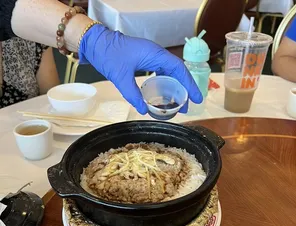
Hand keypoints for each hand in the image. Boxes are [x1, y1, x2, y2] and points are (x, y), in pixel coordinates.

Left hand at [79, 25, 202, 113]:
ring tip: (178, 103)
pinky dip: (165, 84)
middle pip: (178, 72)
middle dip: (185, 89)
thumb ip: (133, 94)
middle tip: (187, 106)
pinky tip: (165, 95)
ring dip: (175, 87)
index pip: (179, 70)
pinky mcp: (146, 60)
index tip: (196, 98)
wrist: (96, 43)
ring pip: (170, 73)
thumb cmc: (109, 55)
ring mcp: (152, 57)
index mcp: (155, 55)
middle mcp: (157, 55)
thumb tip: (144, 110)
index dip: (190, 84)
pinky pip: (161, 73)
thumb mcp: (121, 77)